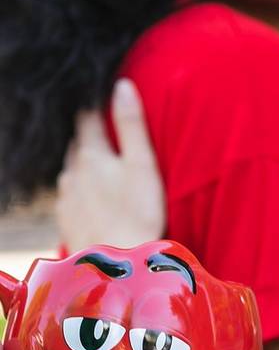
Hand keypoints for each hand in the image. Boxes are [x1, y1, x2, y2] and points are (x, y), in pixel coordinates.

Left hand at [56, 79, 165, 251]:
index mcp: (92, 154)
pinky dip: (82, 191)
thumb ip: (131, 125)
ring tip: (104, 169)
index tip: (103, 99)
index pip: (87, 118)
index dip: (95, 106)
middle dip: (90, 137)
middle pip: (78, 144)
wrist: (118, 264)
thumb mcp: (142, 165)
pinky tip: (96, 199)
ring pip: (72, 170)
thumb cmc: (138, 214)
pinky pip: (71, 196)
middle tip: (108, 134)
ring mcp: (66, 197)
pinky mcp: (66, 219)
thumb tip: (122, 85)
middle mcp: (72, 172)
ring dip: (85, 165)